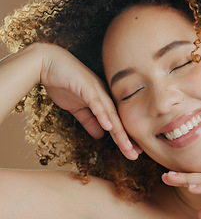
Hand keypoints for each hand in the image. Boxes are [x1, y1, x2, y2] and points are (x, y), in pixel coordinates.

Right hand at [37, 43, 141, 158]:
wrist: (48, 64)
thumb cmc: (64, 83)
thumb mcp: (77, 108)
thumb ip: (89, 121)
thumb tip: (100, 135)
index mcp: (103, 102)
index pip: (116, 123)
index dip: (124, 138)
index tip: (133, 153)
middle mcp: (104, 96)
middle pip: (118, 121)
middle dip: (126, 139)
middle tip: (135, 155)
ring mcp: (97, 91)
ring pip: (111, 114)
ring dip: (119, 132)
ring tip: (127, 146)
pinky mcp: (87, 87)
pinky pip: (96, 103)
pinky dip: (102, 115)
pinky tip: (109, 126)